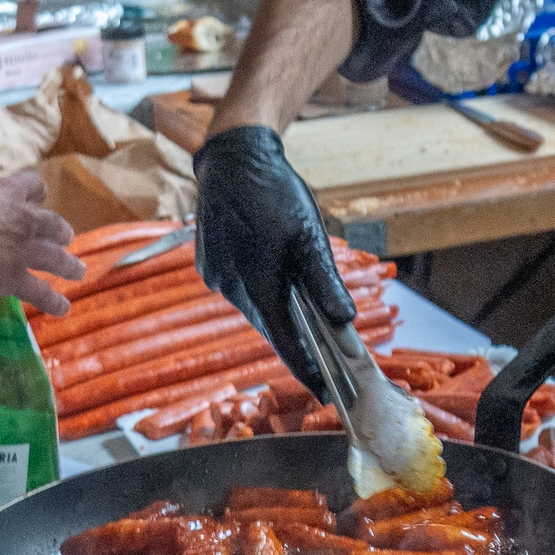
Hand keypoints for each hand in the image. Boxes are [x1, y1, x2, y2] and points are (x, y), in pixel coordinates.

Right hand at [0, 171, 83, 314]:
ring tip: (78, 271)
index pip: (29, 185)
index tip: (38, 195)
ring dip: (68, 265)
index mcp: (5, 193)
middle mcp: (22, 221)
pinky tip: (62, 308)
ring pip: (55, 258)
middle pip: (51, 224)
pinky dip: (52, 301)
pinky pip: (39, 292)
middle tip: (65, 237)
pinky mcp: (15, 278)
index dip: (35, 191)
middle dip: (59, 231)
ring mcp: (23, 251)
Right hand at [192, 123, 354, 395]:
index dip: (309, 371)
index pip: (285, 341)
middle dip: (302, 346)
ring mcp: (216, 277)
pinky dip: (265, 296)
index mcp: (256, 283)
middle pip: (271, 328)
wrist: (232, 158)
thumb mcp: (309, 233)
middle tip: (333, 365)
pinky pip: (243, 292)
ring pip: (258, 310)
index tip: (329, 395)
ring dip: (283, 318)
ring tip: (314, 328)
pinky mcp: (210, 267)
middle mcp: (230, 287)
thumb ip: (324, 281)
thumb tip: (345, 322)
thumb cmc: (275, 192)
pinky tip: (282, 288)